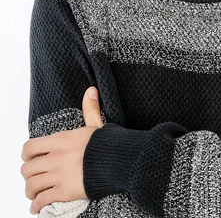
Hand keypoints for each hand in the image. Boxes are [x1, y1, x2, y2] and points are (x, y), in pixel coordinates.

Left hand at [21, 87, 103, 214]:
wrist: (120, 162)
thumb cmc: (109, 145)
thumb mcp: (97, 125)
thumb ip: (90, 109)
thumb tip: (91, 90)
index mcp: (62, 140)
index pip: (30, 147)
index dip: (26, 155)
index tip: (30, 158)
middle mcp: (56, 157)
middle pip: (27, 168)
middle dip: (29, 174)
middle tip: (34, 177)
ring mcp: (59, 175)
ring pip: (31, 185)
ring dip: (31, 191)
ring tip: (34, 193)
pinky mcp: (64, 192)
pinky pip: (42, 201)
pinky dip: (37, 206)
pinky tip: (38, 206)